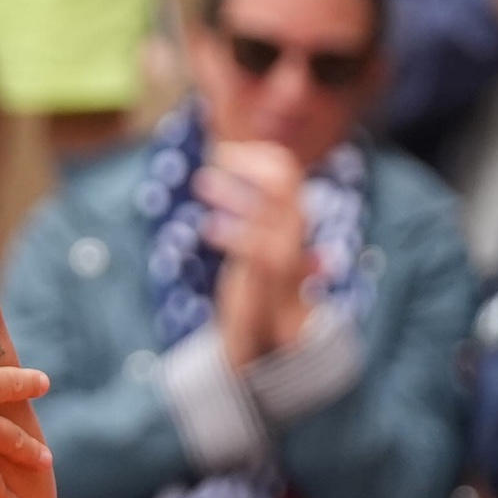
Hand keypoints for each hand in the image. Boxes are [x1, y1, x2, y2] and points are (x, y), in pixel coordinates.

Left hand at [198, 142, 315, 367]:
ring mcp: (286, 255)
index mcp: (293, 223)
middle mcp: (295, 235)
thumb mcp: (264, 255)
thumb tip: (284, 223)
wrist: (271, 345)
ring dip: (234, 193)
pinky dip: (233, 233)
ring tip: (202, 182)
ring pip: (271, 209)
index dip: (259, 155)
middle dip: (250, 163)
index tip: (227, 152)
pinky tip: (208, 228)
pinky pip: (257, 246)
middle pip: (285, 182)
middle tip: (214, 158)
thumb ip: (268, 230)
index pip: (288, 171)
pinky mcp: (269, 279)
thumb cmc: (264, 296)